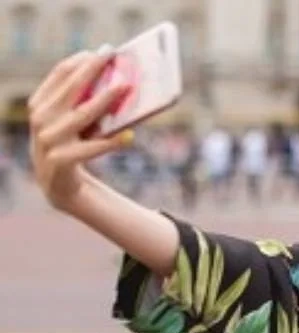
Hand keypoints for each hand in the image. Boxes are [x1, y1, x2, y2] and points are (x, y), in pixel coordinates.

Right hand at [28, 50, 133, 211]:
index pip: (60, 73)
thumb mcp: (74, 121)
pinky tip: (128, 137)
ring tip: (124, 87)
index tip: (106, 51)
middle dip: (92, 71)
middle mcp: (40, 119)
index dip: (82, 60)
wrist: (59, 186)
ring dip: (104, 100)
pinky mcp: (59, 162)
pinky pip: (89, 149)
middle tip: (113, 58)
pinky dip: (109, 143)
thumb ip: (86, 101)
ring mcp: (47, 141)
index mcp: (40, 103)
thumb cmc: (73, 145)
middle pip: (70, 89)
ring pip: (81, 116)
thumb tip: (120, 78)